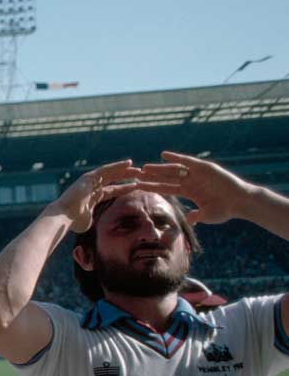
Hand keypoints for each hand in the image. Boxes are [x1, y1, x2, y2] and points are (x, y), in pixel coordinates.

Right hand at [52, 160, 145, 232]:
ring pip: (110, 173)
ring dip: (124, 170)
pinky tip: (128, 163)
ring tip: (137, 168)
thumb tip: (102, 227)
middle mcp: (91, 187)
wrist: (64, 216)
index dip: (124, 188)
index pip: (112, 190)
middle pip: (113, 180)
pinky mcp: (88, 177)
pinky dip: (117, 166)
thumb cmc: (74, 222)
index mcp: (93, 197)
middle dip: (126, 177)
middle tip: (140, 174)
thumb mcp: (90, 221)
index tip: (135, 186)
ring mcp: (89, 181)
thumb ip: (98, 219)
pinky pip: (106, 169)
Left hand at [141, 151, 262, 224]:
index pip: (167, 188)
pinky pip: (187, 161)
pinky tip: (163, 154)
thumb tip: (188, 221)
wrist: (241, 201)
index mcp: (190, 192)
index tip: (139, 186)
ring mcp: (197, 173)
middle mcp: (191, 181)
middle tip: (135, 174)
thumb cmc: (225, 210)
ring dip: (159, 168)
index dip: (153, 187)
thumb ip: (196, 216)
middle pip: (167, 178)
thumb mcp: (207, 214)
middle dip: (152, 176)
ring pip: (174, 169)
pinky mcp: (205, 167)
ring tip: (144, 167)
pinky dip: (176, 157)